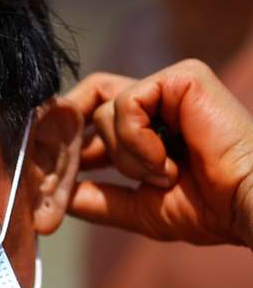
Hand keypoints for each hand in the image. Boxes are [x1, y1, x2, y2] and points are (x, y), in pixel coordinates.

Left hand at [65, 59, 252, 247]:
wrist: (247, 207)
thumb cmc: (208, 209)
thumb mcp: (139, 208)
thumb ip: (99, 200)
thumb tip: (60, 198)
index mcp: (146, 129)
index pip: (89, 118)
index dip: (66, 142)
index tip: (53, 172)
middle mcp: (156, 103)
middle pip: (88, 100)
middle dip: (69, 138)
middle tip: (67, 170)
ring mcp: (169, 87)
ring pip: (104, 110)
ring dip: (124, 155)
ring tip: (163, 175)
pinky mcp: (183, 78)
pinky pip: (127, 104)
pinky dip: (138, 141)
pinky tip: (168, 162)